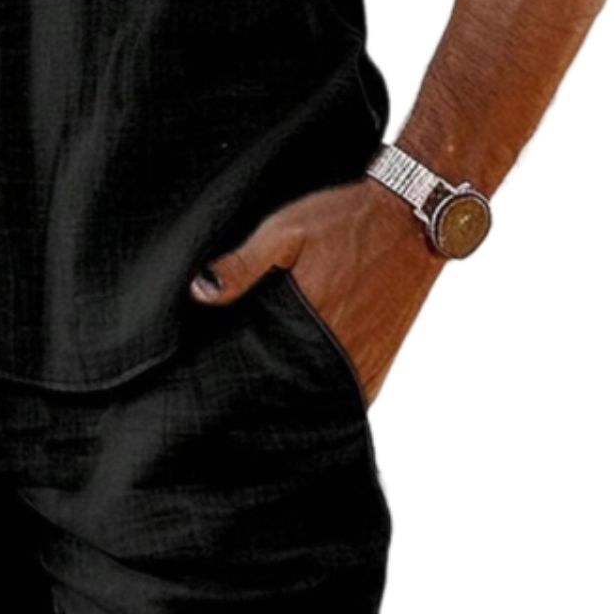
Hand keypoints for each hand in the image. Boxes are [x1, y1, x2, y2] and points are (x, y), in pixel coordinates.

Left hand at [189, 175, 445, 403]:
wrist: (413, 217)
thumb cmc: (347, 220)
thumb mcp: (286, 230)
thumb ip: (244, 264)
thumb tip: (200, 293)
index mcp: (311, 320)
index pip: (264, 370)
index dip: (240, 375)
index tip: (220, 377)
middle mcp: (340, 350)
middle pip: (291, 390)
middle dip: (265, 390)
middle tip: (243, 381)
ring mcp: (365, 361)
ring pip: (321, 396)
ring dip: (297, 394)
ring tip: (271, 384)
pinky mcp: (381, 361)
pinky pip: (349, 394)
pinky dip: (327, 392)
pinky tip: (307, 383)